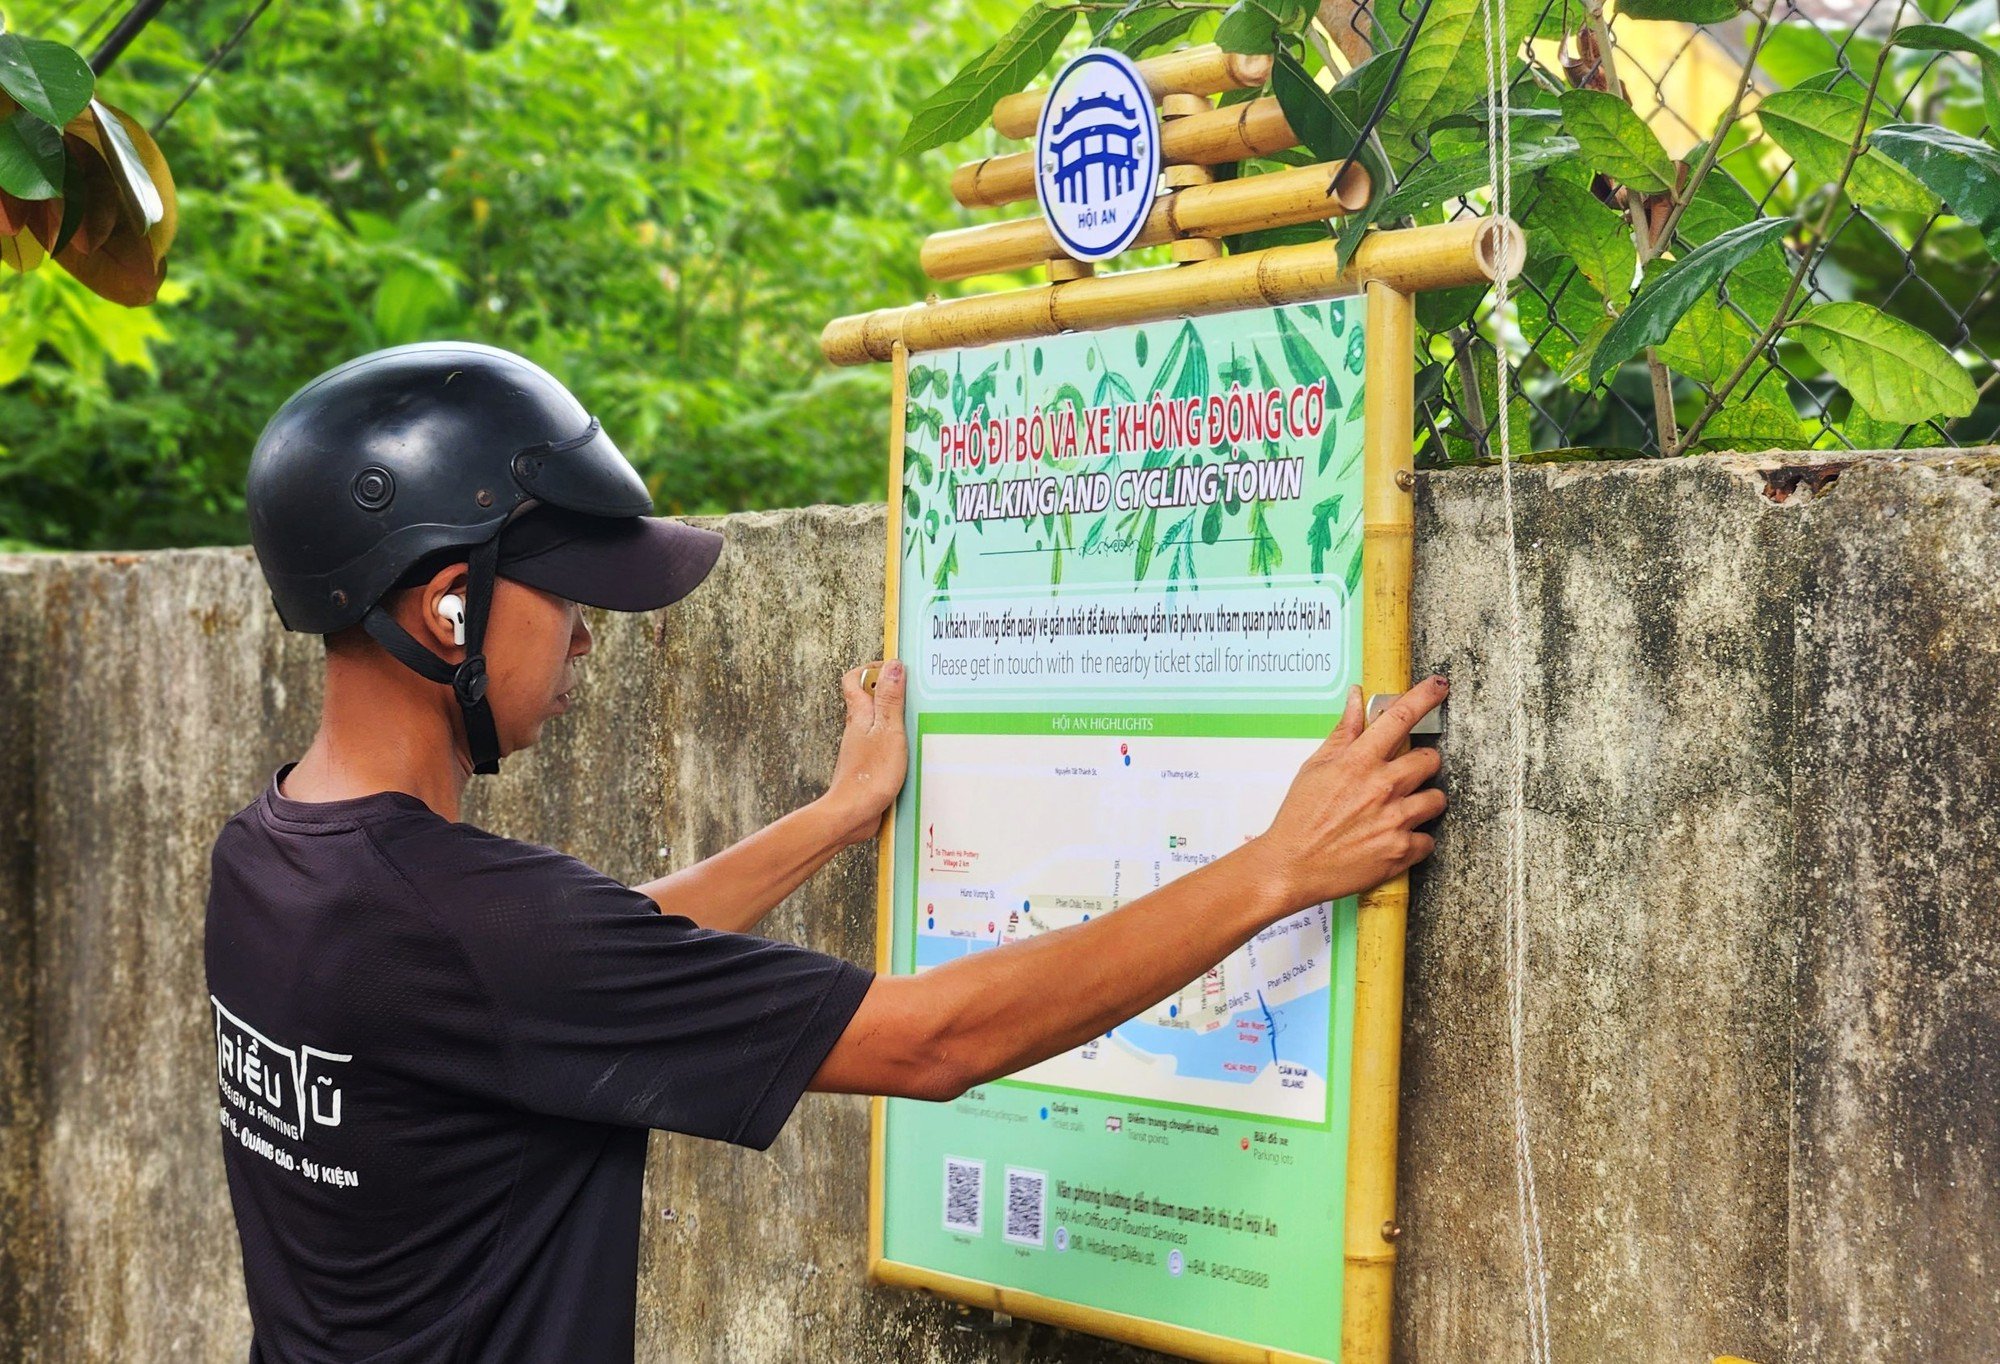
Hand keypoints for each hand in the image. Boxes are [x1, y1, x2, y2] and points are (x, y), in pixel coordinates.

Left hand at [821, 659, 908, 846]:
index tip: (894, 668)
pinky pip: (882, 747)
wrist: (853, 814)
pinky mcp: (869, 767)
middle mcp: (857, 729)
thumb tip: (893, 666)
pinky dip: (896, 743)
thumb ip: (891, 700)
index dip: (871, 669)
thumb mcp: (888, 731)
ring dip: (895, 719)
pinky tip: (914, 751)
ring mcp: (861, 749)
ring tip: (921, 720)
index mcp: (859, 715)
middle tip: (914, 691)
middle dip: (888, 691)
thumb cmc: (870, 774)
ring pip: (876, 725)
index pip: (854, 679)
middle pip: (866, 700)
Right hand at [1253, 677, 1448, 908]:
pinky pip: (1428, 839)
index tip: (1439, 687)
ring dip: (1424, 802)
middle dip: (1423, 765)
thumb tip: (1357, 698)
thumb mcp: (1315, 767)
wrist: (1292, 866)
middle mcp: (1383, 787)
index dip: (1424, 697)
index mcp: (1359, 762)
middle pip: (1431, 760)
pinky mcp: (1401, 851)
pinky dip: (1415, 840)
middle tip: (1406, 776)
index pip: (1400, 718)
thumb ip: (1344, 732)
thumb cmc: (1300, 817)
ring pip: (1437, 799)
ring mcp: (1395, 820)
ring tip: (1400, 810)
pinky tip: (1393, 839)